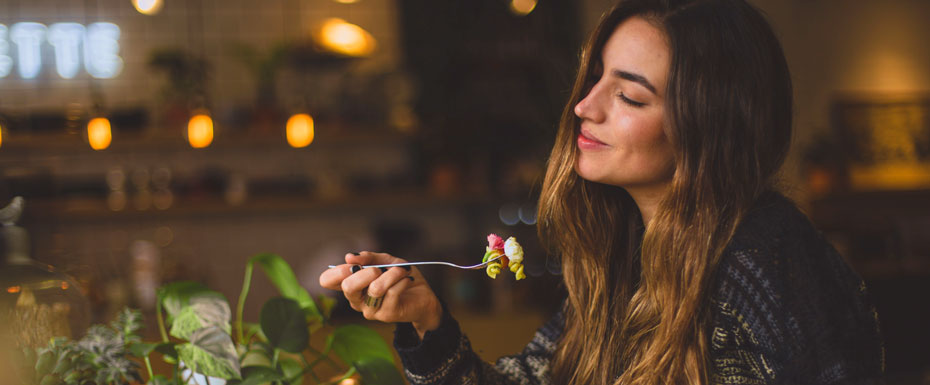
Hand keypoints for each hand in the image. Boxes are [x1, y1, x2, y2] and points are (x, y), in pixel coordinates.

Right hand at [319, 251, 441, 338]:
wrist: (423, 296)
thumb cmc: (400, 277)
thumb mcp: (385, 261)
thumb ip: (369, 257)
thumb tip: (349, 257)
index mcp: (351, 285)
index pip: (327, 281)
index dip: (337, 270)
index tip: (353, 264)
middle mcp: (356, 300)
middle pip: (347, 286)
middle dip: (366, 272)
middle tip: (380, 268)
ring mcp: (370, 310)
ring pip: (375, 288)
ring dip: (392, 274)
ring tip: (402, 270)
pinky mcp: (386, 315)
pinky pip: (392, 292)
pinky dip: (402, 280)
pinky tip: (407, 279)